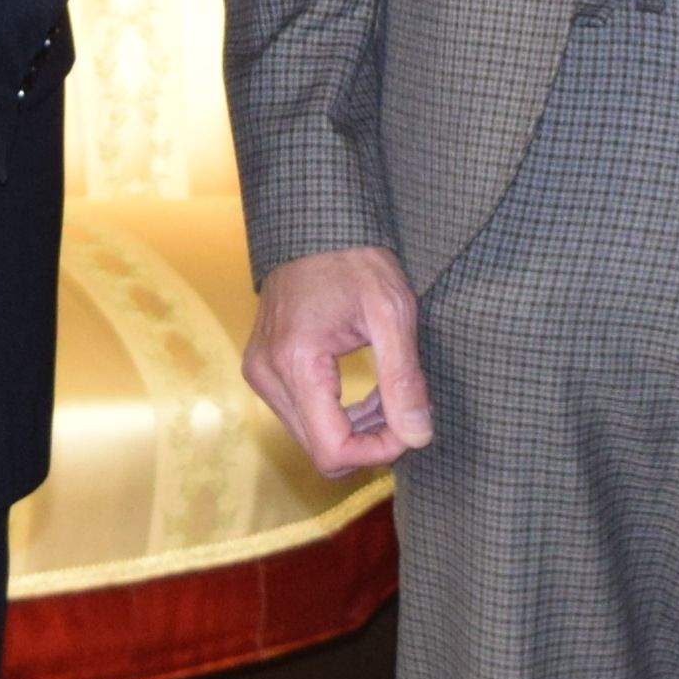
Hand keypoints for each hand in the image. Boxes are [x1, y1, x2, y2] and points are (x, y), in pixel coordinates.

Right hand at [242, 244, 431, 478]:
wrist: (315, 225)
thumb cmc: (354, 259)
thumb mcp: (392, 313)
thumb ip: (403, 380)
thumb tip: (418, 436)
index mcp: (295, 363)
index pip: (332, 450)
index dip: (377, 452)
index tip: (409, 428)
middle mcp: (267, 375)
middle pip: (320, 450)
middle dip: (370, 440)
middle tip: (405, 408)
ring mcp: (260, 373)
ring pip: (312, 438)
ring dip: (355, 429)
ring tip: (390, 397)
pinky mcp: (264, 370)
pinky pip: (303, 417)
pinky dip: (337, 415)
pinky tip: (365, 393)